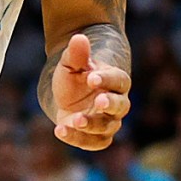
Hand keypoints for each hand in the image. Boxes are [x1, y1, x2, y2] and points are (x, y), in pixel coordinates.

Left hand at [48, 33, 131, 150]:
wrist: (68, 97)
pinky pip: (94, 143)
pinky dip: (78, 139)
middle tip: (98, 102)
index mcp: (115, 81)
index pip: (118, 80)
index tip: (92, 78)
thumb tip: (78, 38)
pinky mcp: (97, 137)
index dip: (107, 80)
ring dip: (92, 125)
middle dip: (110, 104)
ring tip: (74, 119)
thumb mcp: (71, 63)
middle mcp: (117, 103)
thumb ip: (76, 53)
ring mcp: (109, 122)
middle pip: (121, 106)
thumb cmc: (75, 77)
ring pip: (107, 127)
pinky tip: (60, 130)